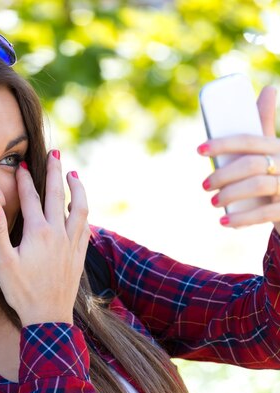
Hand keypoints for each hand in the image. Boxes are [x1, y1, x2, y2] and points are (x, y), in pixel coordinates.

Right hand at [0, 151, 89, 326]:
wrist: (48, 318)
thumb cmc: (22, 292)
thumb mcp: (3, 263)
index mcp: (38, 233)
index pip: (31, 198)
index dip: (25, 180)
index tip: (21, 165)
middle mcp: (59, 234)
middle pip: (58, 195)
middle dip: (55, 172)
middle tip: (55, 153)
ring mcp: (72, 245)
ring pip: (79, 209)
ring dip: (77, 189)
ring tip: (74, 175)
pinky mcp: (79, 256)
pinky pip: (85, 227)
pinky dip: (84, 213)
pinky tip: (82, 210)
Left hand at [198, 86, 279, 232]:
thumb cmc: (278, 172)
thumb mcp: (272, 151)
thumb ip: (266, 126)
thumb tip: (269, 89)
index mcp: (278, 146)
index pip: (250, 139)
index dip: (223, 143)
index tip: (199, 150)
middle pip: (251, 164)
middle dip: (223, 175)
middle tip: (204, 185)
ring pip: (258, 186)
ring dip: (230, 195)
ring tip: (213, 202)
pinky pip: (265, 213)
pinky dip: (241, 219)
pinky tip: (224, 223)